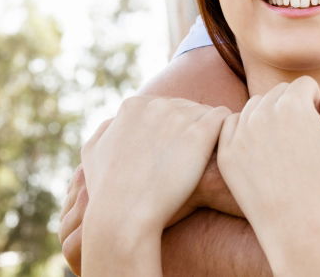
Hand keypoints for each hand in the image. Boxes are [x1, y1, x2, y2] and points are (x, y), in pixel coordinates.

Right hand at [80, 96, 229, 236]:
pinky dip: (226, 131)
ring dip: (209, 131)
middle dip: (190, 128)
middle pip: (186, 108)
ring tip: (209, 156)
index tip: (173, 152)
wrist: (125, 214)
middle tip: (192, 157)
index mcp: (133, 106)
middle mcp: (157, 104)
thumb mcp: (93, 153)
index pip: (164, 108)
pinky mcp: (201, 131)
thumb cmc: (109, 191)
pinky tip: (222, 150)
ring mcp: (180, 116)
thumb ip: (107, 130)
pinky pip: (224, 118)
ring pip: (206, 113)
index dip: (172, 130)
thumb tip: (116, 122)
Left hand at [217, 77, 319, 265]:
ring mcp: (240, 135)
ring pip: (256, 106)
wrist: (299, 229)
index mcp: (292, 105)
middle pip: (280, 92)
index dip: (318, 103)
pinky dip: (247, 128)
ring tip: (285, 144)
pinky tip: (262, 148)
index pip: (306, 85)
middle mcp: (261, 114)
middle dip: (294, 106)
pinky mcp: (226, 155)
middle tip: (305, 138)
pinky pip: (233, 124)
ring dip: (270, 115)